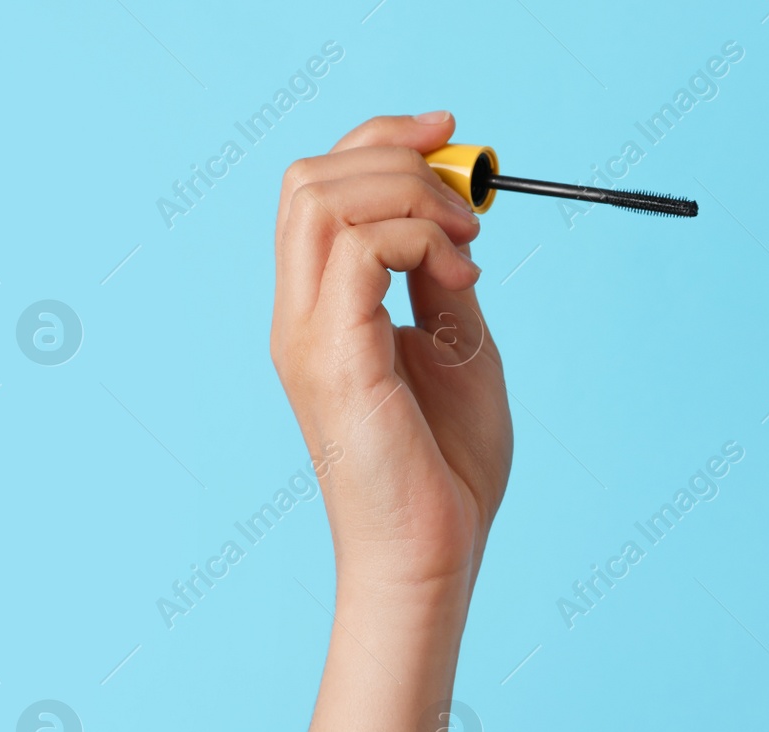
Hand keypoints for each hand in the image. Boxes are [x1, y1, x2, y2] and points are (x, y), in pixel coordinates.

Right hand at [271, 111, 511, 598]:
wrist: (433, 554)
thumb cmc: (446, 470)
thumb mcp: (458, 350)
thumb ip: (440, 285)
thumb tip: (451, 227)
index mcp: (320, 311)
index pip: (320, 187)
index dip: (381, 141)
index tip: (451, 139)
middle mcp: (298, 315)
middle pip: (311, 177)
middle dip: (397, 157)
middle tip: (470, 207)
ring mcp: (307, 335)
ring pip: (325, 197)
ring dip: (411, 197)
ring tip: (467, 249)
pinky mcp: (335, 358)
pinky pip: (361, 248)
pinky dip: (420, 239)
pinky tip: (460, 282)